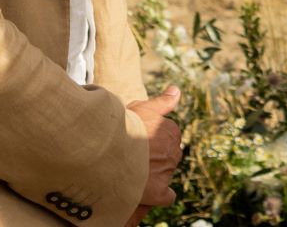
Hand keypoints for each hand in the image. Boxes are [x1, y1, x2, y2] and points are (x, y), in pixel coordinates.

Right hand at [126, 85, 181, 217]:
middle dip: (154, 158)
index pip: (167, 138)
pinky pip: (166, 196)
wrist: (110, 147)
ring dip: (152, 175)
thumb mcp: (143, 107)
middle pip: (167, 157)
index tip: (138, 142)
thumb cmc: (124, 125)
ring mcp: (167, 171)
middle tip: (133, 158)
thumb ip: (162, 102)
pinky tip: (147, 193)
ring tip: (133, 173)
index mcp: (172, 131)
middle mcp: (174, 151)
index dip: (151, 140)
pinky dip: (159, 195)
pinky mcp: (159, 191)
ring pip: (164, 174)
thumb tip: (176, 91)